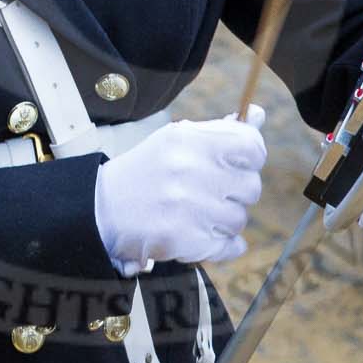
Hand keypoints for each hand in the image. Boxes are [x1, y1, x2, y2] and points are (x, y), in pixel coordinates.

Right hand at [93, 108, 266, 276]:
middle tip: (211, 191)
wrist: (104, 209)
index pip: (252, 148)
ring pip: (239, 219)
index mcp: (191, 141)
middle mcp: (191, 171)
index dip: (251, 158)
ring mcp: (189, 209)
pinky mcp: (186, 241)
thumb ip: (221, 130)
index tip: (239, 163)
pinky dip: (222, 244)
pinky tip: (203, 233)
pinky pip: (229, 246)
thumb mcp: (177, 139)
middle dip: (236, 192)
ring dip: (224, 219)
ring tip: (198, 212)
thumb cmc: (147, 170)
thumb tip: (259, 115)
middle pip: (251, 187)